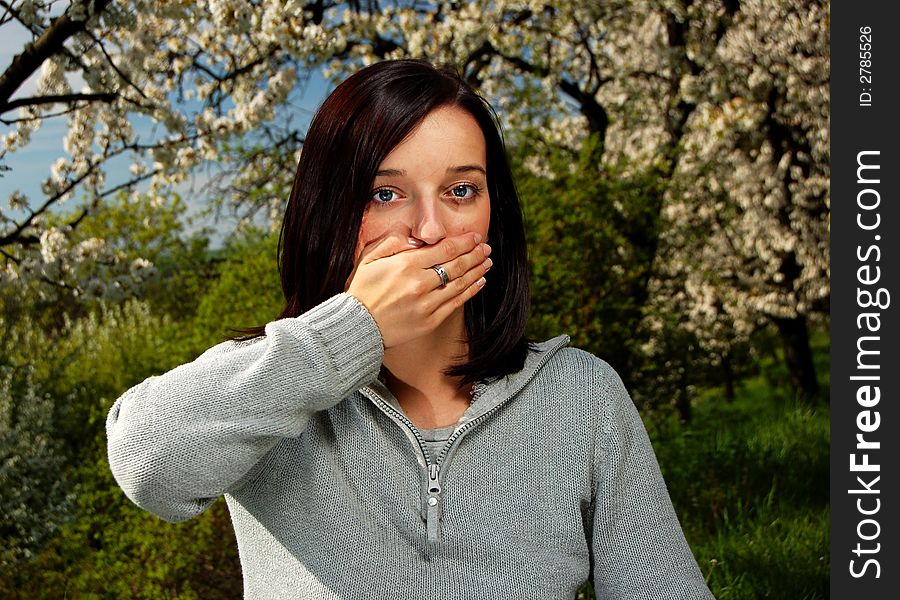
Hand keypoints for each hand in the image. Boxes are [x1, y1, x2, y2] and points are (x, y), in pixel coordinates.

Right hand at [346, 232, 491, 348]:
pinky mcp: (429, 320)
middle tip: (486, 248)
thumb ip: (394, 242)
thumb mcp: (370, 258)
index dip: (464, 242)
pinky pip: (455, 303)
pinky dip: (470, 291)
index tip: (475, 238)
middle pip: (456, 265)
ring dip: (477, 271)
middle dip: (475, 255)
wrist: (357, 325)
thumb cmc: (362, 290)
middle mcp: (420, 283)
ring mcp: (427, 304)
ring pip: (459, 284)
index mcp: (407, 265)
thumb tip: (417, 238)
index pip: (444, 249)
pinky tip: (479, 282)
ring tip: (487, 263)